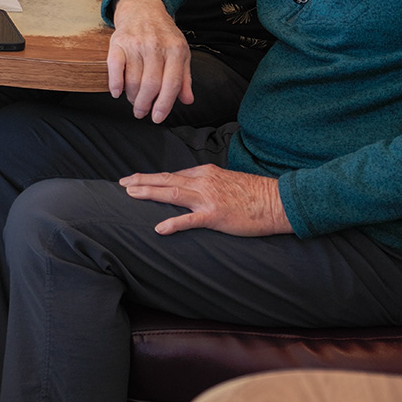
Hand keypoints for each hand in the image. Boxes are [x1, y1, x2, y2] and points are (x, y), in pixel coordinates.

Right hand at [107, 0, 191, 122]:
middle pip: (151, 84)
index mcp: (176, 50)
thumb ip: (184, 77)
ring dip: (132, 97)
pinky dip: (115, 84)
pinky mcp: (118, 42)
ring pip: (133, 79)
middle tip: (141, 113)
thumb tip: (187, 100)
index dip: (164, 104)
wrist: (143, 8)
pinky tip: (117, 93)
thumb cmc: (163, 34)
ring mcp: (136, 44)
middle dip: (145, 104)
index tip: (157, 117)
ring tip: (133, 101)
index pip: (172, 83)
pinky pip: (115, 67)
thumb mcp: (181, 52)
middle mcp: (156, 46)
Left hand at [120, 166, 289, 237]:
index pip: (173, 175)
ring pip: (172, 193)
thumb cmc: (255, 193)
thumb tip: (191, 186)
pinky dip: (173, 223)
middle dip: (142, 180)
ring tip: (130, 194)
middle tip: (122, 183)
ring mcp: (208, 198)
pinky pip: (190, 220)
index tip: (137, 180)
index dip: (153, 178)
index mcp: (206, 173)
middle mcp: (203, 182)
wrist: (278, 202)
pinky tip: (159, 228)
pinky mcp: (216, 216)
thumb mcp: (227, 180)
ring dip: (149, 192)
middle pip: (166, 179)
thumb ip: (208, 182)